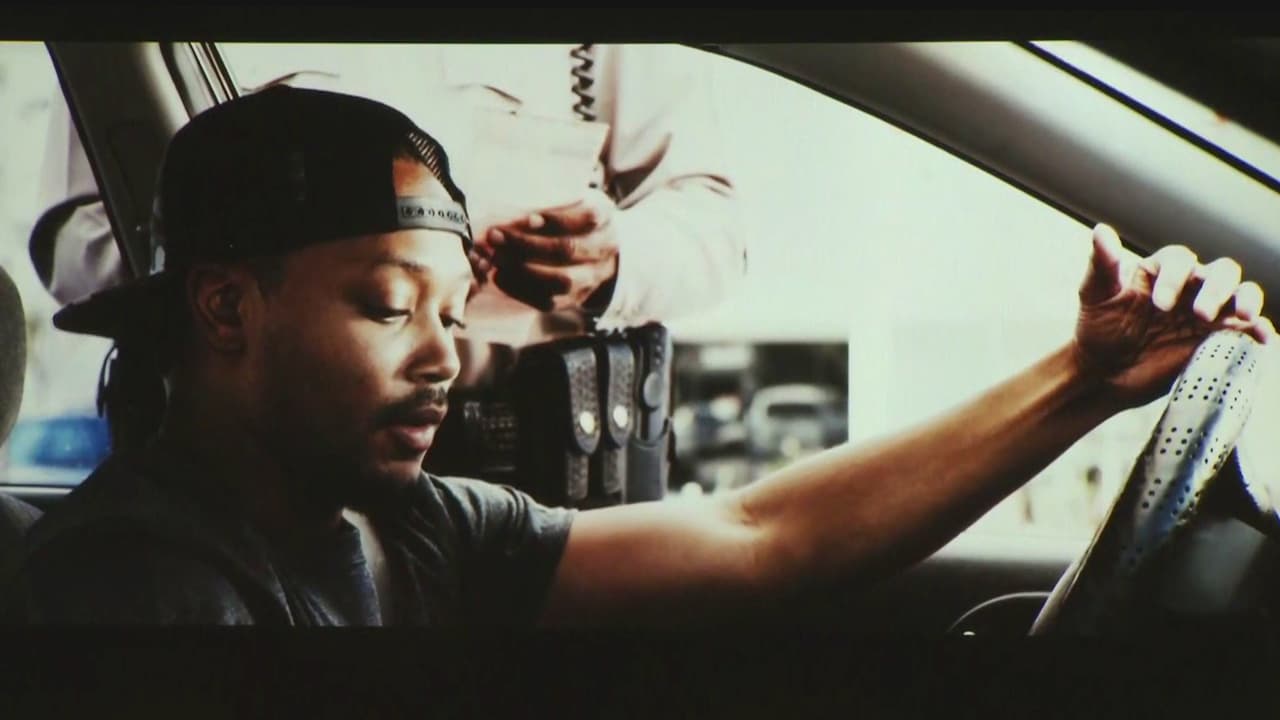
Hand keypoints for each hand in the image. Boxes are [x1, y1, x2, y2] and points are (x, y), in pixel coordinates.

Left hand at [471, 189, 619, 312]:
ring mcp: (590, 279)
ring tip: (495, 258)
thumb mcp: (575, 200)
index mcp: (604, 219)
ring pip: (560, 280)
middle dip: (527, 244)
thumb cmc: (576, 219)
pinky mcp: (573, 299)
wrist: (600, 255)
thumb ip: (554, 201)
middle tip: (496, 236)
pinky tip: (499, 276)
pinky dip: (520, 290)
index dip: (556, 220)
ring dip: (522, 269)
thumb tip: (513, 204)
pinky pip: (548, 301)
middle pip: (567, 250)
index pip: (586, 219)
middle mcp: (603, 251)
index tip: (527, 218)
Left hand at [1073, 224, 1274, 407]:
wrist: (1105, 370)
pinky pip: (1246, 327)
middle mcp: (1189, 286)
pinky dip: (1259, 328)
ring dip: (1246, 299)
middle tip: (1200, 314)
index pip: (1180, 260)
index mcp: (1162, 271)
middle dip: (1216, 288)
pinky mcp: (1217, 337)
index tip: (1159, 305)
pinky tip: (1261, 335)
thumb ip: (1102, 264)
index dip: (1174, 278)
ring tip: (1242, 316)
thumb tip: (1101, 231)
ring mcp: (1207, 311)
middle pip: (1220, 271)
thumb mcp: (1095, 296)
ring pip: (1241, 292)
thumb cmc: (1099, 328)